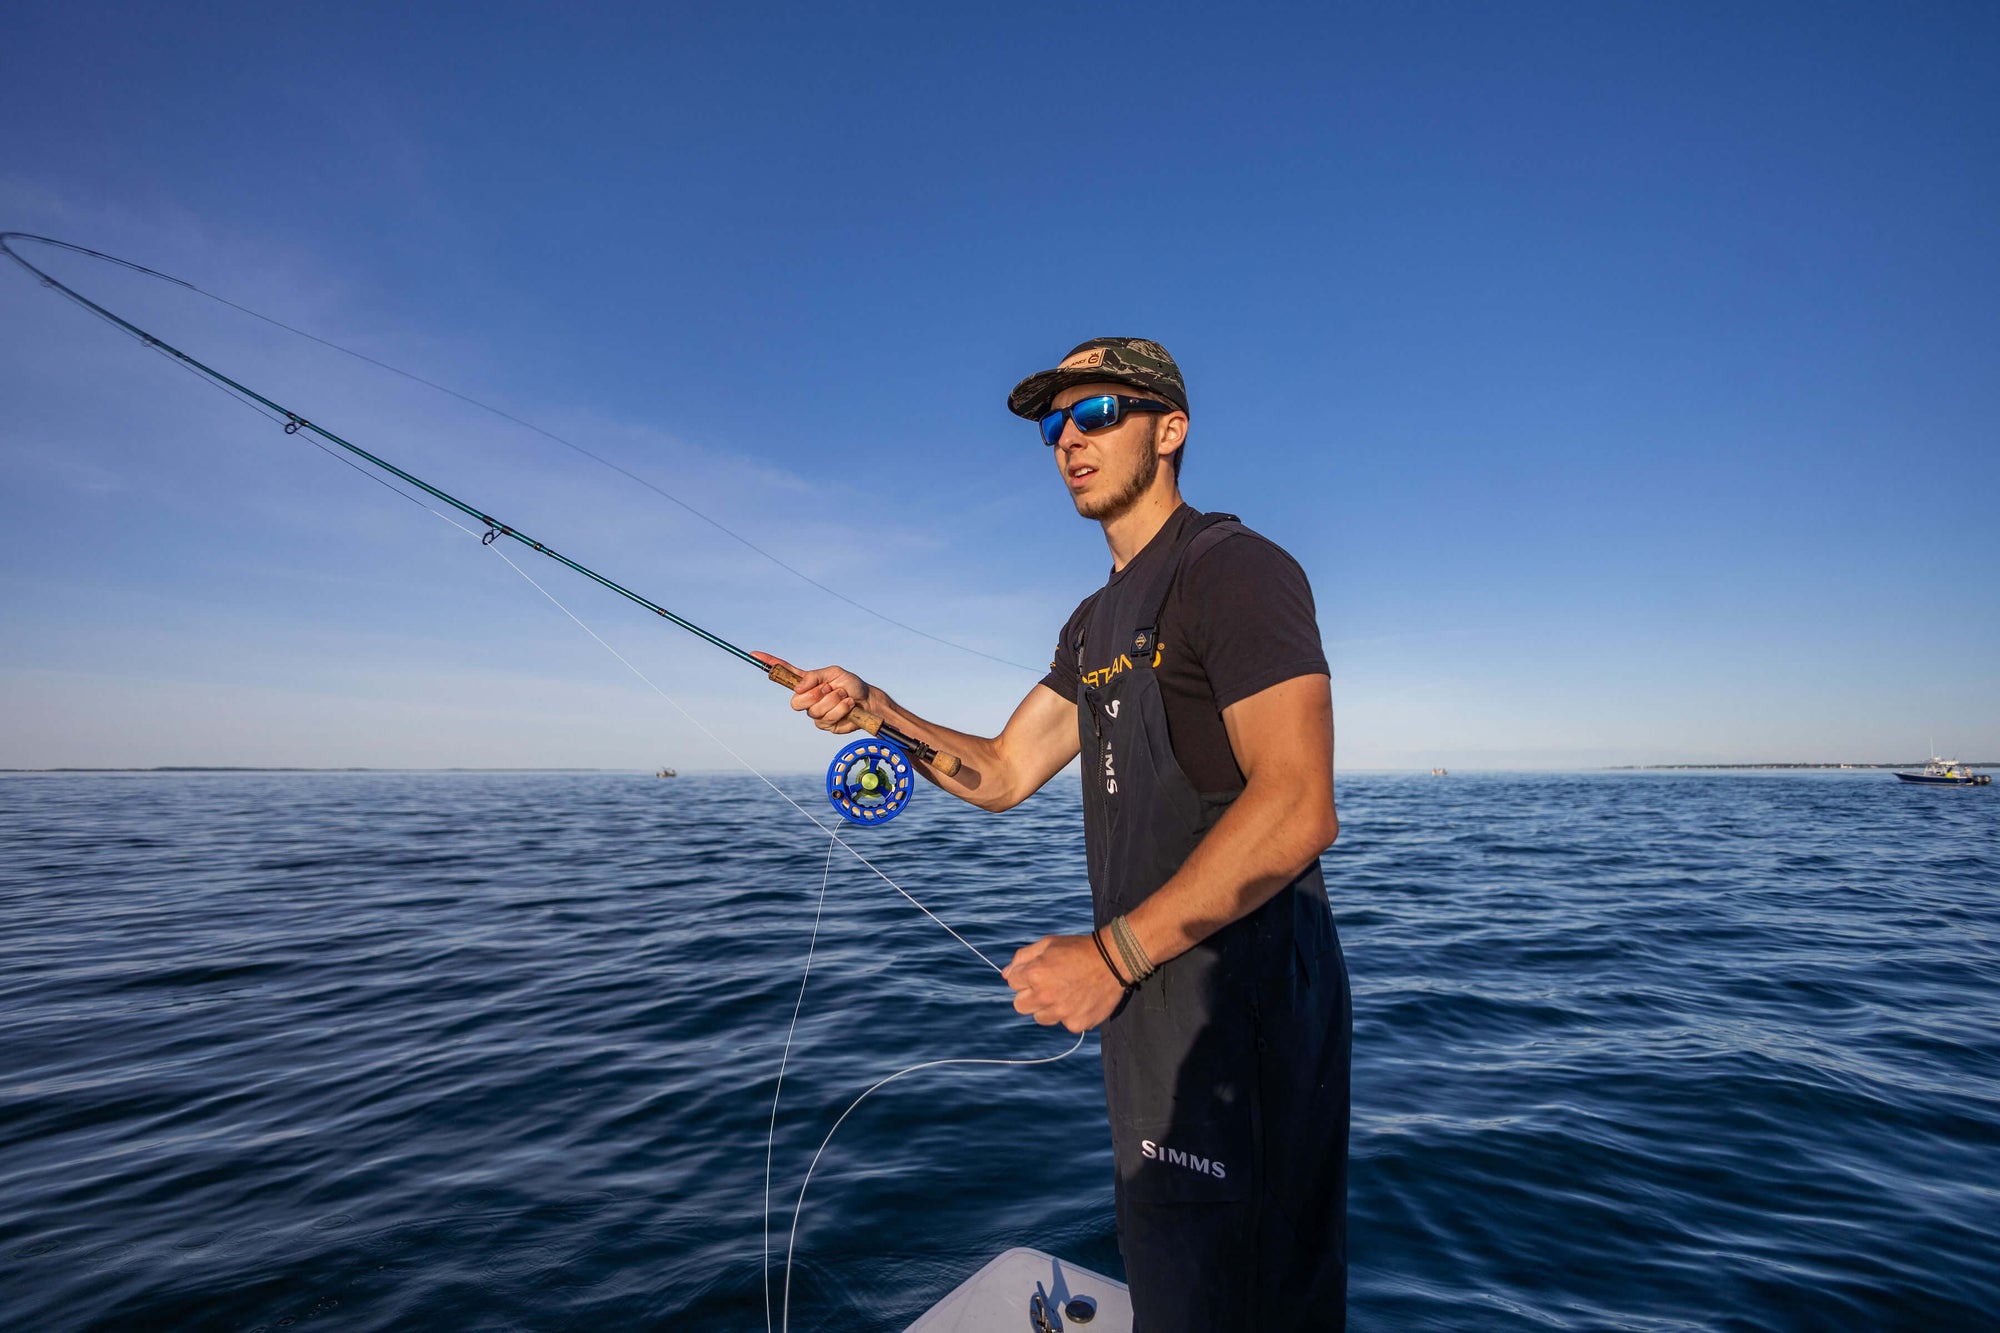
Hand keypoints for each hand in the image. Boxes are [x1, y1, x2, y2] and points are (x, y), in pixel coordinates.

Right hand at [751, 652, 872, 733]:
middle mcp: (808, 698)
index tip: (754, 654)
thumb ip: (815, 677)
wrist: (867, 701)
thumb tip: (800, 687)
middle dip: (815, 695)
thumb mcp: (834, 673)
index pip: (784, 673)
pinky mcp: (825, 725)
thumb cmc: (851, 685)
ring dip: (833, 700)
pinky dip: (841, 709)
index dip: (769, 664)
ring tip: (843, 696)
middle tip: (829, 688)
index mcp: (807, 682)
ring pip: (814, 711)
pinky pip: (828, 719)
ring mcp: (815, 713)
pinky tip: (848, 705)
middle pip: (796, 702)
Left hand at [1002, 933, 1126, 1033]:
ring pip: (1040, 1018)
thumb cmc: (1079, 949)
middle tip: (1047, 986)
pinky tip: (1080, 1000)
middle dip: (1029, 996)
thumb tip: (1005, 975)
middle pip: (1020, 1005)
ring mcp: (1061, 1013)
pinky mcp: (1076, 1024)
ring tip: (1065, 992)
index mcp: (1035, 974)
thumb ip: (1023, 958)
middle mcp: (1045, 996)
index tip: (1038, 972)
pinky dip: (1069, 1014)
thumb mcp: (1048, 944)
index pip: (1012, 983)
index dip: (1024, 976)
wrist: (1114, 960)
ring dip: (1047, 1008)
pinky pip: (1064, 1023)